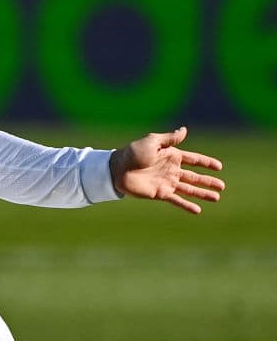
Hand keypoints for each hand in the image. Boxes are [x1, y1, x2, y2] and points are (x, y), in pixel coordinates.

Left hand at [109, 127, 224, 213]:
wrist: (117, 169)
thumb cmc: (133, 153)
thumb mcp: (152, 142)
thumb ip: (170, 138)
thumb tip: (184, 129)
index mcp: (171, 156)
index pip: (193, 160)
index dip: (206, 163)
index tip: (219, 166)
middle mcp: (171, 170)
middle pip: (195, 176)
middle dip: (208, 181)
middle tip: (222, 185)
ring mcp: (167, 182)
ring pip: (189, 189)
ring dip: (202, 194)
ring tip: (216, 197)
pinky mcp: (160, 193)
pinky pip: (177, 200)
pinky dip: (187, 205)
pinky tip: (198, 210)